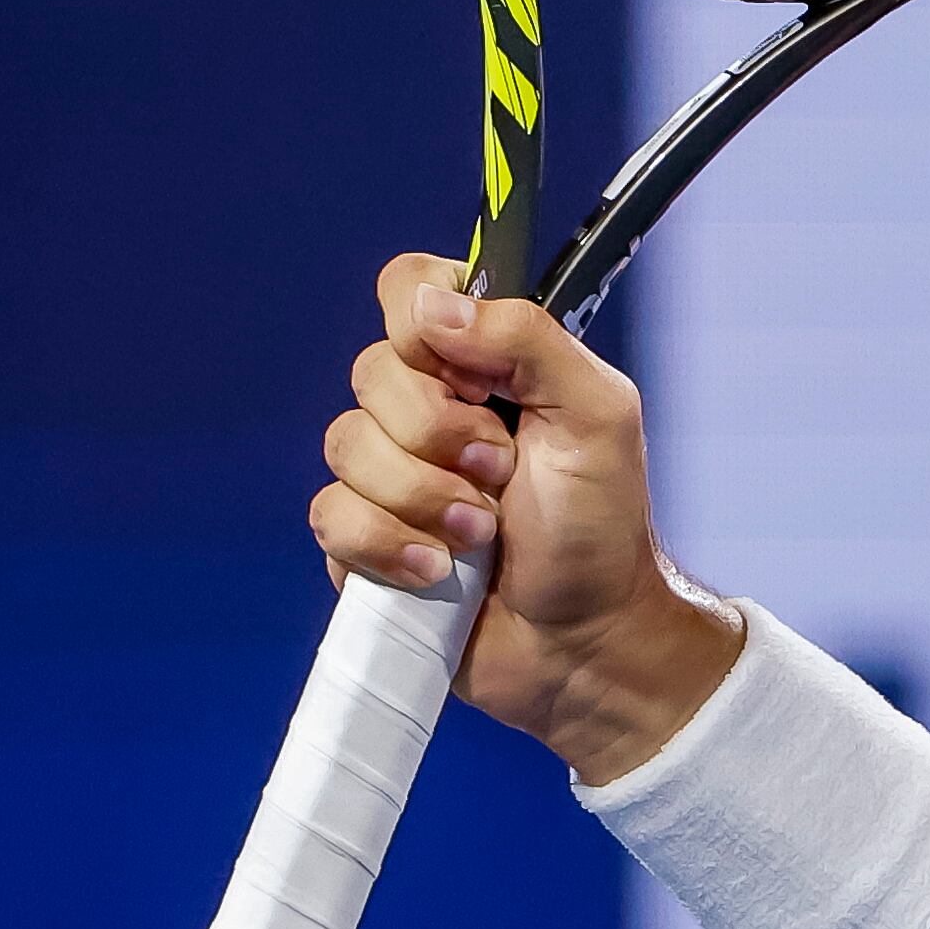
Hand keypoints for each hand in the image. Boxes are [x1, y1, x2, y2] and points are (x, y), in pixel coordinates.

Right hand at [308, 252, 737, 775]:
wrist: (582, 640)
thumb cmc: (600, 527)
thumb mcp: (595, 415)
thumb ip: (527, 339)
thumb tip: (432, 301)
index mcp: (486, 362)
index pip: (411, 288)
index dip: (424, 323)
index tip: (473, 375)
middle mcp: (429, 407)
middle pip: (372, 372)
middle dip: (441, 433)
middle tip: (502, 472)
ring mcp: (389, 473)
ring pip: (345, 445)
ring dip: (424, 497)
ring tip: (482, 533)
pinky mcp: (361, 538)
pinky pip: (329, 516)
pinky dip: (390, 546)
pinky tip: (438, 572)